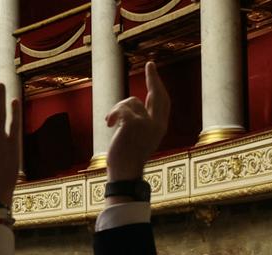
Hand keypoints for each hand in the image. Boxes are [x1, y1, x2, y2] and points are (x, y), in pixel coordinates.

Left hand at [105, 62, 169, 182]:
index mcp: (160, 127)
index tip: (155, 75)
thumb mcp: (140, 138)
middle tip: (151, 64)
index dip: (158, 87)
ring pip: (131, 101)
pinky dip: (113, 114)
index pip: (163, 101)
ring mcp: (147, 122)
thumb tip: (136, 103)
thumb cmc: (127, 158)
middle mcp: (157, 123)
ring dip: (117, 110)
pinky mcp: (133, 123)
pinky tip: (109, 125)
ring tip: (111, 124)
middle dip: (154, 77)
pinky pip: (122, 108)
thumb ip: (142, 122)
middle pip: (158, 93)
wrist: (125, 172)